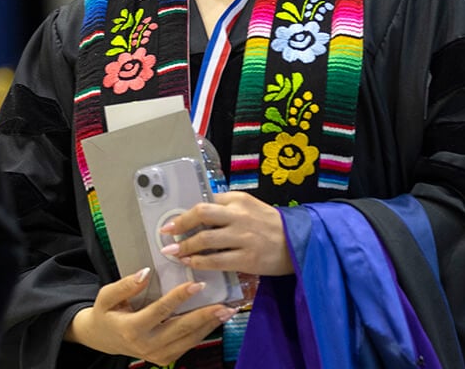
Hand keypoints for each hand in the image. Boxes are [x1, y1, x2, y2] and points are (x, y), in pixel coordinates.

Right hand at [65, 267, 236, 363]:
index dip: (179, 297)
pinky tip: (215, 319)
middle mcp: (147, 345)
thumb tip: (145, 273)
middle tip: (224, 304)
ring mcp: (158, 355)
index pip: (160, 311)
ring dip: (210, 325)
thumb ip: (125, 286)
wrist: (103, 339)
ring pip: (189, 340)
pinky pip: (188, 345)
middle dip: (205, 316)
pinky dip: (204, 332)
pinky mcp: (166, 358)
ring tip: (227, 310)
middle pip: (181, 329)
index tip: (197, 284)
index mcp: (132, 329)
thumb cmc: (106, 313)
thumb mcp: (106, 296)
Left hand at [160, 191, 292, 275]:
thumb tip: (199, 213)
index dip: (187, 212)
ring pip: (206, 239)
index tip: (173, 221)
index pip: (207, 202)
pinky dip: (199, 262)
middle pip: (202, 213)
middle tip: (166, 232)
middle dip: (180, 223)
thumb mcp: (251, 207)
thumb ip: (228, 207)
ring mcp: (243, 237)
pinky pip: (216, 260)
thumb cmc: (270, 225)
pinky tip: (190, 263)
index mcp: (239, 200)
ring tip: (172, 252)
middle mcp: (239, 215)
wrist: (298, 243)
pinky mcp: (246, 258)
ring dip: (185, 246)